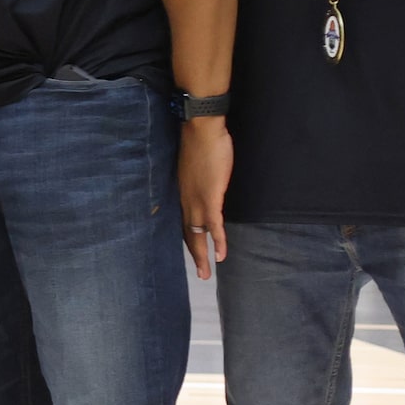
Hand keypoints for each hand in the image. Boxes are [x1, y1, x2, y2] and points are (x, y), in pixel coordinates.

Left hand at [178, 115, 229, 278]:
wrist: (201, 130)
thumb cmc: (201, 142)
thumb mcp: (197, 164)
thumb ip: (199, 176)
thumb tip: (206, 179)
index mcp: (182, 193)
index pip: (183, 222)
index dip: (189, 239)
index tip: (194, 253)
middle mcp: (185, 200)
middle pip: (188, 235)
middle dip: (195, 256)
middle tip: (201, 274)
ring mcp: (197, 200)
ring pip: (198, 235)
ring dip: (203, 256)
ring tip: (207, 274)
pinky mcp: (210, 197)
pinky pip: (214, 226)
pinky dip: (219, 241)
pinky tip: (222, 255)